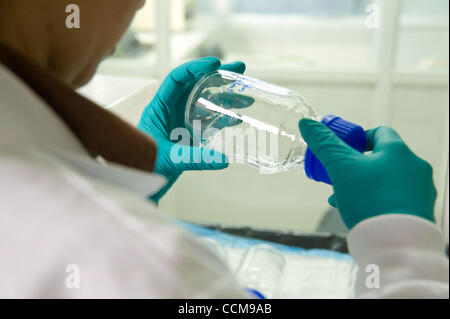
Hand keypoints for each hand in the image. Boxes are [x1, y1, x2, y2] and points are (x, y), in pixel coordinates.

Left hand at [138, 57, 245, 202]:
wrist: (141, 182)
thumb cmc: (145, 166)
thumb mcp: (170, 159)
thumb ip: (196, 159)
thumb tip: (223, 159)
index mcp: (160, 107)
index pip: (177, 78)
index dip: (196, 68)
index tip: (216, 64)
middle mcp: (172, 110)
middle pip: (196, 85)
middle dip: (219, 76)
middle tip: (240, 69)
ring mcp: (181, 121)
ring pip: (205, 102)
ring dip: (226, 99)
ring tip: (247, 99)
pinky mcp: (188, 134)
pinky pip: (208, 121)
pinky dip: (222, 118)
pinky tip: (237, 119)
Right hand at [299, 119, 436, 228]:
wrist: (395, 243)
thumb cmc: (369, 199)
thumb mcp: (341, 167)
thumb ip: (324, 144)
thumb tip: (307, 124)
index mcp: (399, 152)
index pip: (379, 132)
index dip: (358, 138)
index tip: (343, 149)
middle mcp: (416, 168)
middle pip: (382, 159)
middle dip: (356, 166)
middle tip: (339, 176)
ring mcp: (420, 192)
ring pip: (387, 181)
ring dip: (364, 185)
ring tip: (343, 197)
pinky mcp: (419, 212)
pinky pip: (394, 200)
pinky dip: (376, 201)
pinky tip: (358, 212)